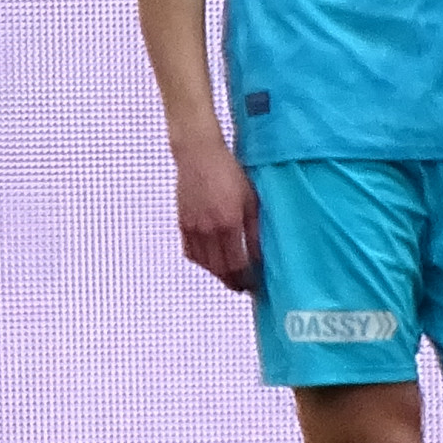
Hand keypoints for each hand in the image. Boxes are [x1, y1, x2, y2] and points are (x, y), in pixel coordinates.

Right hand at [172, 129, 257, 290]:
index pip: (238, 263)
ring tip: (229, 276)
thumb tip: (260, 255)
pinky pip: (190, 252)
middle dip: (233, 281)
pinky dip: (201, 261)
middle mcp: (208, 230)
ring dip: (217, 273)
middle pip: (220, 269)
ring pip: (204, 263)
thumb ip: (255, 229)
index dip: (247, 278)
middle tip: (243, 287)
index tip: (256, 284)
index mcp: (229, 223)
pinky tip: (210, 261)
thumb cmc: (230, 173)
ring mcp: (192, 228)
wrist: (198, 156)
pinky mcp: (182, 223)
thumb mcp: (251, 199)